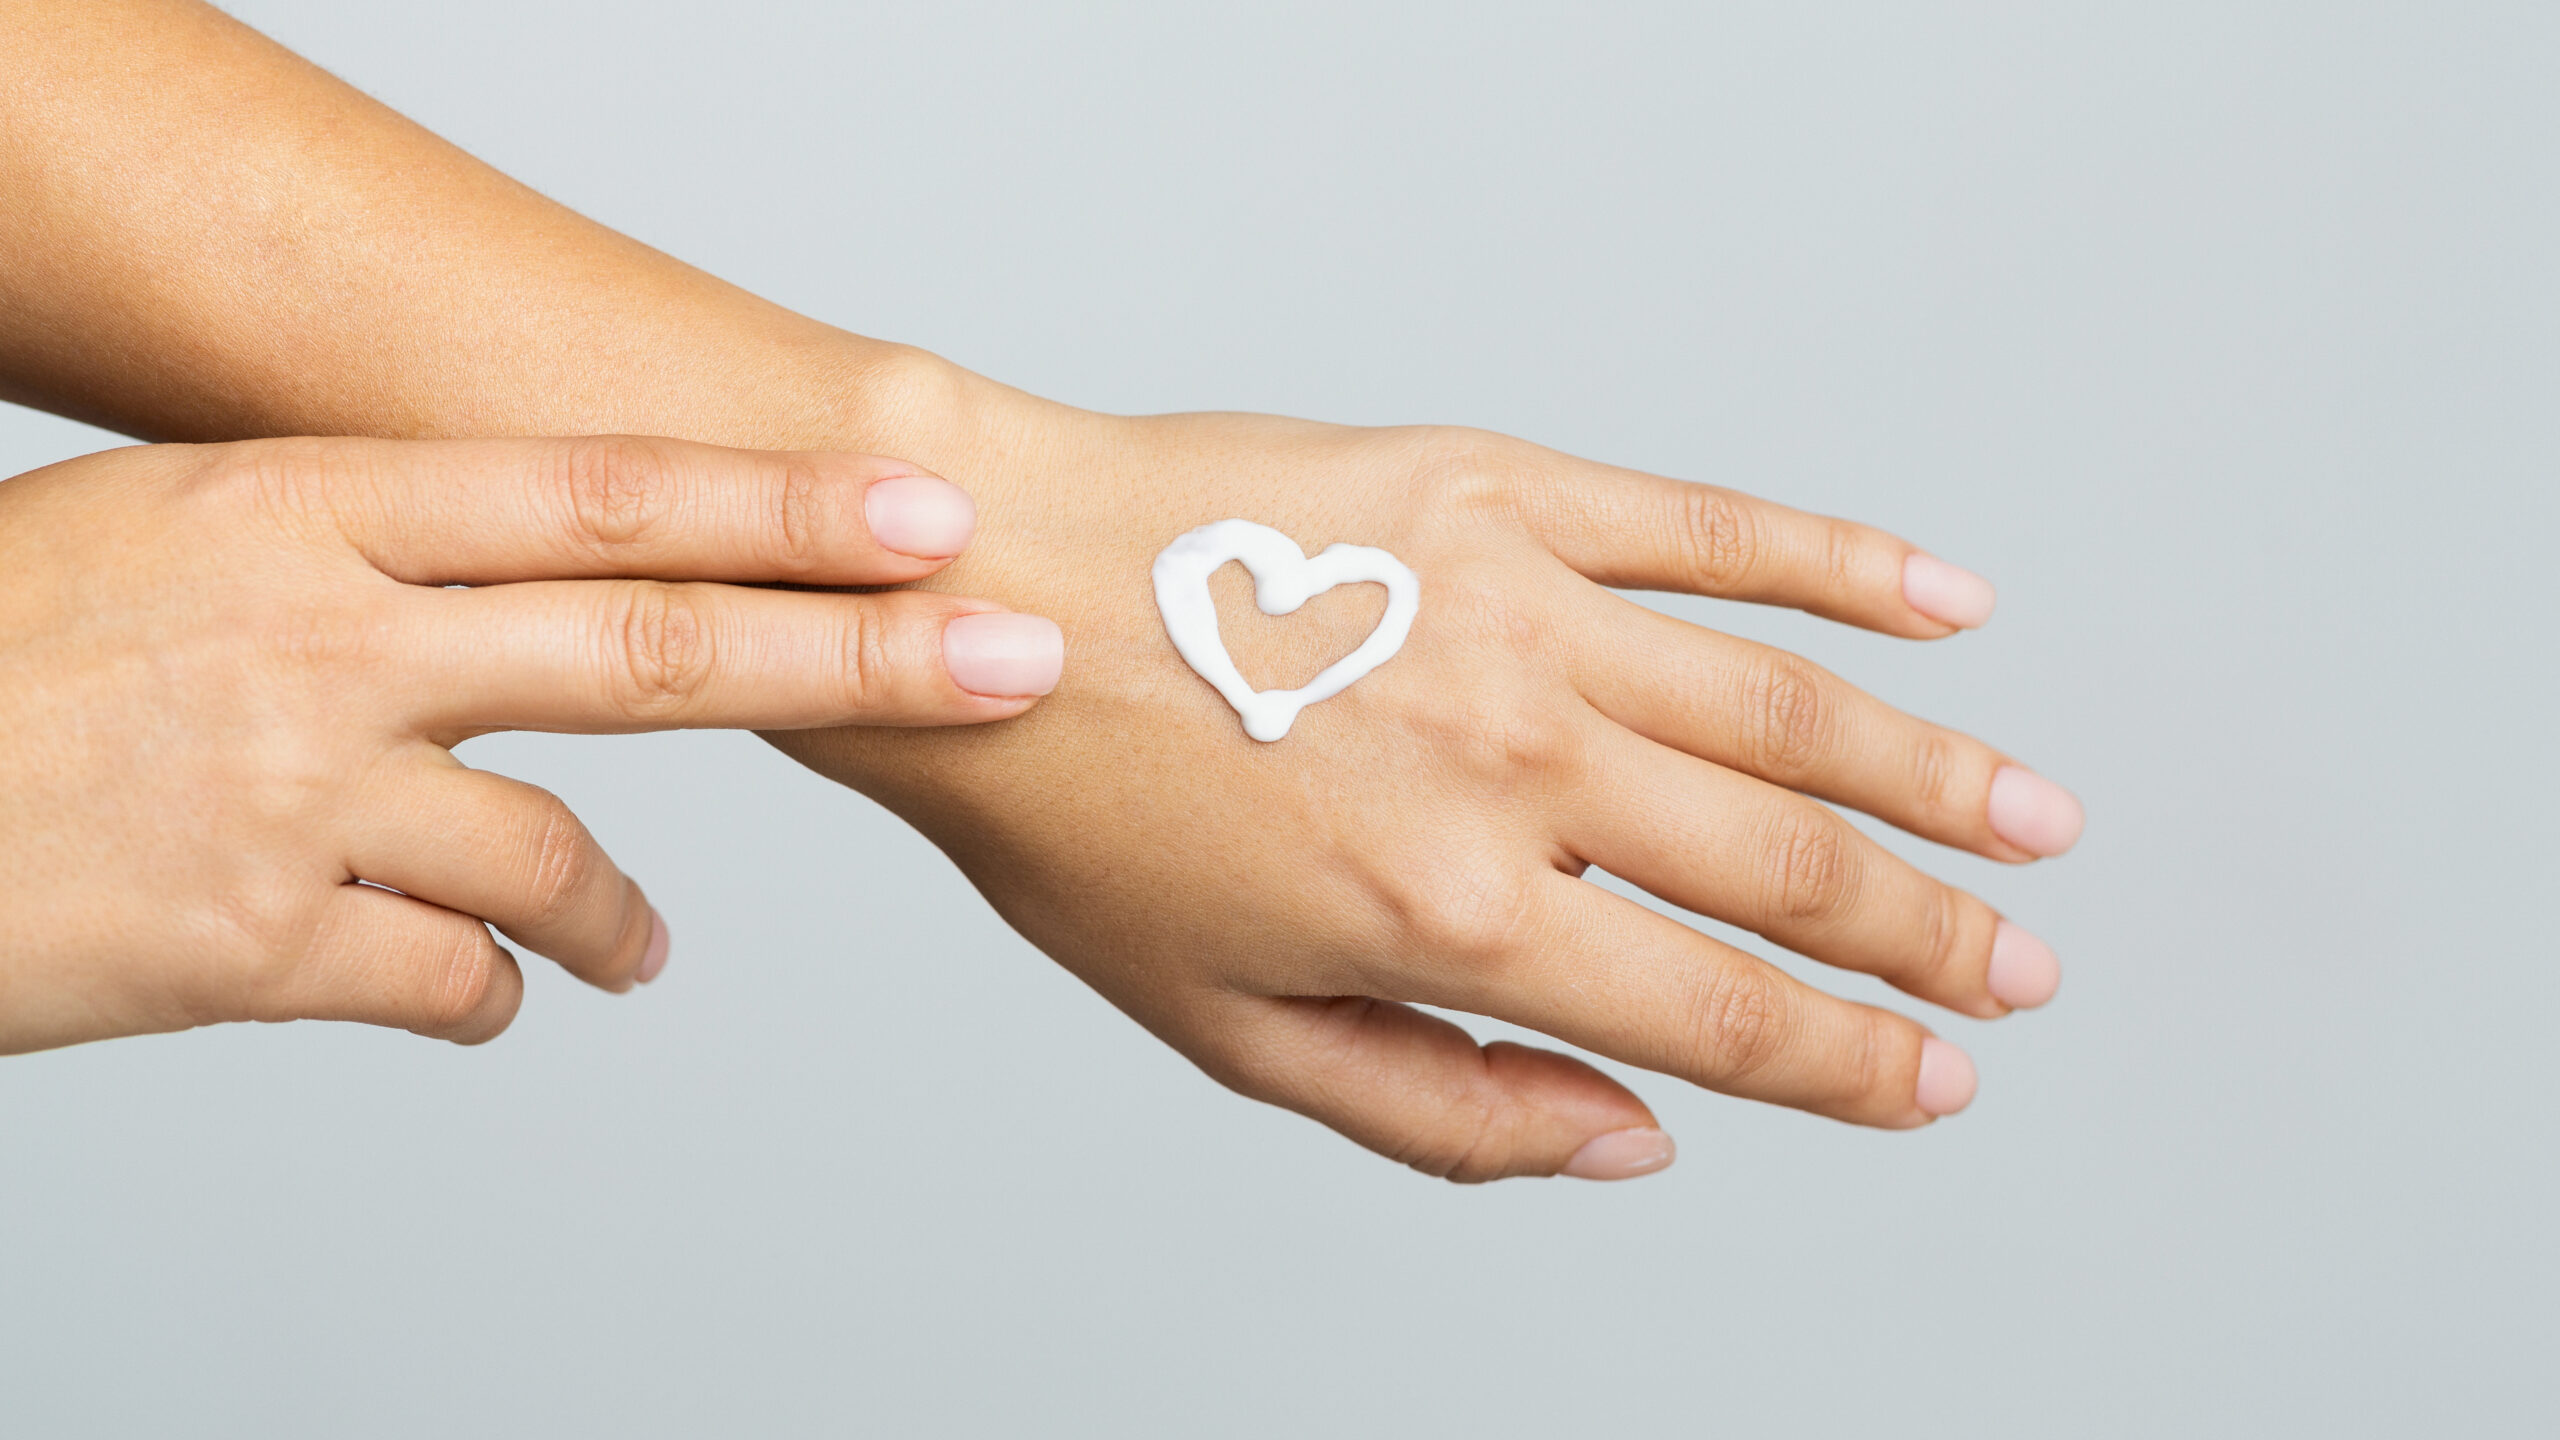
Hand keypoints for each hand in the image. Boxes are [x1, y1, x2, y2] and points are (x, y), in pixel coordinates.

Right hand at [0, 434, 1061, 1053]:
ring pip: (557, 854)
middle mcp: (315, 643)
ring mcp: (288, 800)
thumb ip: (354, 564)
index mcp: (294, 512)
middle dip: (854, 656)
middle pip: (645, 645)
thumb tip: (520, 603)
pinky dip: (494, 992)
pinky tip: (486, 993)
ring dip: (622, 913)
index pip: (593, 494)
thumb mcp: (161, 538)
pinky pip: (451, 982)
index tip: (927, 505)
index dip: (776, 503)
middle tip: (1011, 659)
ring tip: (644, 946)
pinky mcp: (247, 949)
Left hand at [782, 369, 2082, 1180]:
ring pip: (1789, 706)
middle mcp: (1519, 767)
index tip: (1945, 1082)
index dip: (1857, 1064)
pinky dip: (1839, 565)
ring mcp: (1518, 612)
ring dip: (1934, 774)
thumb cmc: (1089, 824)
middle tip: (2026, 972)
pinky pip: (1707, 528)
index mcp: (1457, 918)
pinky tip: (1944, 601)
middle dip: (1931, 937)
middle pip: (1791, 869)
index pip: (1725, 1016)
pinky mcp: (1495, 490)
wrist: (976, 605)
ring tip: (2035, 821)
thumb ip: (1447, 1113)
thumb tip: (1637, 1142)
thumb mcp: (1236, 1033)